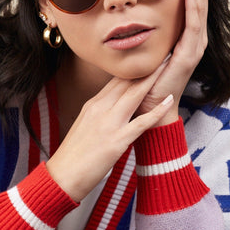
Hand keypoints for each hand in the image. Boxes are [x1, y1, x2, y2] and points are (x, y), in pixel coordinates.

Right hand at [46, 64, 173, 201]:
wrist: (61, 176)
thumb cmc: (73, 153)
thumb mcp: (84, 123)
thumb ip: (99, 110)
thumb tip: (113, 102)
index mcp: (93, 104)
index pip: (116, 80)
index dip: (133, 69)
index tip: (146, 59)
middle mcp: (100, 108)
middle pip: (126, 82)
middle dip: (145, 68)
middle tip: (162, 54)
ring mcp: (108, 123)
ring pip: (134, 95)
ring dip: (153, 80)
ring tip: (168, 66)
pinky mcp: (116, 141)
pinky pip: (141, 122)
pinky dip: (156, 110)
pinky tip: (168, 100)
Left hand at [138, 0, 208, 124]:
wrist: (148, 104)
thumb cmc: (146, 76)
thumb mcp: (147, 43)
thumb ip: (146, 25)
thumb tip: (132, 3)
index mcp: (184, 32)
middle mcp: (193, 35)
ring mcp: (194, 44)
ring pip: (198, 6)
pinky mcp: (190, 54)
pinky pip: (193, 25)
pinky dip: (192, 6)